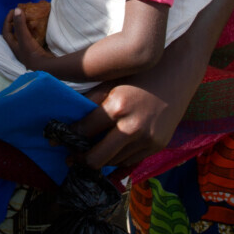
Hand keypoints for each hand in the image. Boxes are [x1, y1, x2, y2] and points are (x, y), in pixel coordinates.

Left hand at [2, 8, 50, 69]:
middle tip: (22, 14)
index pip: (6, 31)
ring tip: (30, 18)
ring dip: (26, 27)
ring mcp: (29, 49)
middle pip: (15, 33)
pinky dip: (35, 31)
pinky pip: (34, 37)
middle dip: (17, 23)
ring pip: (25, 35)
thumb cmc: (32, 54)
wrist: (47, 67)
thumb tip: (16, 10)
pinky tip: (39, 26)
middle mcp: (20, 48)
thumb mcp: (24, 38)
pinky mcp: (37, 49)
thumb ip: (20, 25)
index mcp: (14, 46)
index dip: (7, 20)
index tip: (12, 11)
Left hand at [71, 80, 186, 171]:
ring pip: (114, 162)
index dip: (66, 137)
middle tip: (70, 157)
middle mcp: (133, 126)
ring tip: (88, 154)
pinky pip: (132, 161)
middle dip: (80, 159)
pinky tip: (109, 155)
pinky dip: (118, 160)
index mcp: (117, 106)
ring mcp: (148, 139)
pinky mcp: (159, 145)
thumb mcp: (111, 82)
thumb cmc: (140, 73)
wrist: (178, 72)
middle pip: (97, 157)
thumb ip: (90, 102)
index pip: (84, 131)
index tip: (54, 141)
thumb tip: (67, 119)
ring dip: (100, 160)